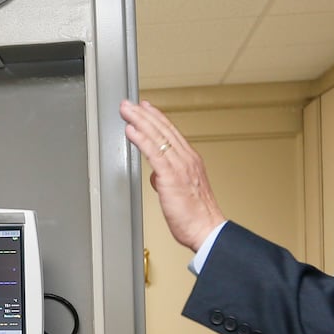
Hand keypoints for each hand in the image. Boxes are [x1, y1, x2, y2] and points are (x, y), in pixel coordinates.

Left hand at [120, 98, 226, 251]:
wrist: (207, 229)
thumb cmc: (196, 216)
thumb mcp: (180, 193)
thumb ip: (167, 180)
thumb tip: (156, 176)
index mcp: (190, 161)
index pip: (171, 133)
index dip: (157, 118)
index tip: (145, 108)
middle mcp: (186, 159)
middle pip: (163, 130)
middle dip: (143, 115)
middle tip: (129, 104)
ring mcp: (180, 166)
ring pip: (157, 137)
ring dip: (139, 121)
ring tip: (126, 111)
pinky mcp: (171, 177)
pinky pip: (153, 153)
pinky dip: (141, 140)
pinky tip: (131, 131)